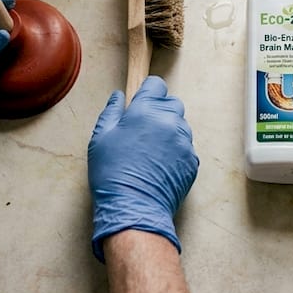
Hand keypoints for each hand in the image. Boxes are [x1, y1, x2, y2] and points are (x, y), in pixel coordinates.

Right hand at [88, 76, 198, 261]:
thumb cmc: (113, 173)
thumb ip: (112, 111)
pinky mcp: (192, 161)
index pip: (156, 85)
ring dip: (169, 131)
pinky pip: (186, 147)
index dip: (148, 92)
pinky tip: (160, 165)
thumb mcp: (100, 138)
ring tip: (151, 150)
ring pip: (181, 125)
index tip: (141, 103)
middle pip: (172, 103)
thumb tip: (119, 97)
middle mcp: (170, 121)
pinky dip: (176, 151)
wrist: (134, 207)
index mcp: (146, 110)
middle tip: (144, 129)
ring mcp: (184, 142)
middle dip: (160, 110)